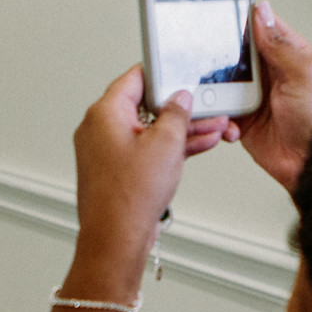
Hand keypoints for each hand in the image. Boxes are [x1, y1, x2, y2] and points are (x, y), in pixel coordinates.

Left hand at [73, 66, 195, 268]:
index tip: (181, 73)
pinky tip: (196, 146)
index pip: (134, 78)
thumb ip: (177, 114)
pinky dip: (168, 149)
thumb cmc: (129, 196)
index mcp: (105, 113)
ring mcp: (106, 151)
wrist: (117, 238)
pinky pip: (145, 151)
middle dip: (180, 108)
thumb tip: (180, 99)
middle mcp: (100, 129)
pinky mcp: (116, 171)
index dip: (162, 73)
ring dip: (180, 130)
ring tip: (211, 128)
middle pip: (145, 106)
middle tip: (204, 106)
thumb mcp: (166, 144)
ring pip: (149, 131)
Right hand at [221, 1, 311, 193]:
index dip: (241, 18)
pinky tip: (229, 124)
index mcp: (290, 55)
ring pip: (223, 84)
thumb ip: (279, 44)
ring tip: (216, 98)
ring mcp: (257, 97)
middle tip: (205, 60)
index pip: (261, 28)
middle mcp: (272, 74)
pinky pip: (223, 114)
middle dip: (219, 58)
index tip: (218, 10)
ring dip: (217, 91)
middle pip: (235, 55)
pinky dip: (221, 118)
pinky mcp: (246, 122)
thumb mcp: (304, 73)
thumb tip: (262, 11)